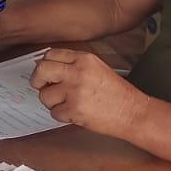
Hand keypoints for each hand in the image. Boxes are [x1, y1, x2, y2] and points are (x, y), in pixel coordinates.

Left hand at [30, 49, 145, 139]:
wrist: (133, 112)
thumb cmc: (117, 93)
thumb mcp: (97, 68)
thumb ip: (74, 65)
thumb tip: (48, 67)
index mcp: (84, 59)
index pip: (51, 54)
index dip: (44, 65)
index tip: (45, 73)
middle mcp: (78, 72)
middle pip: (41, 70)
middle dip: (38, 80)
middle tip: (43, 87)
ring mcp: (75, 91)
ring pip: (45, 95)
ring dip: (52, 102)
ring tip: (68, 103)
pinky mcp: (74, 109)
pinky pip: (54, 113)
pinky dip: (62, 116)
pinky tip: (76, 113)